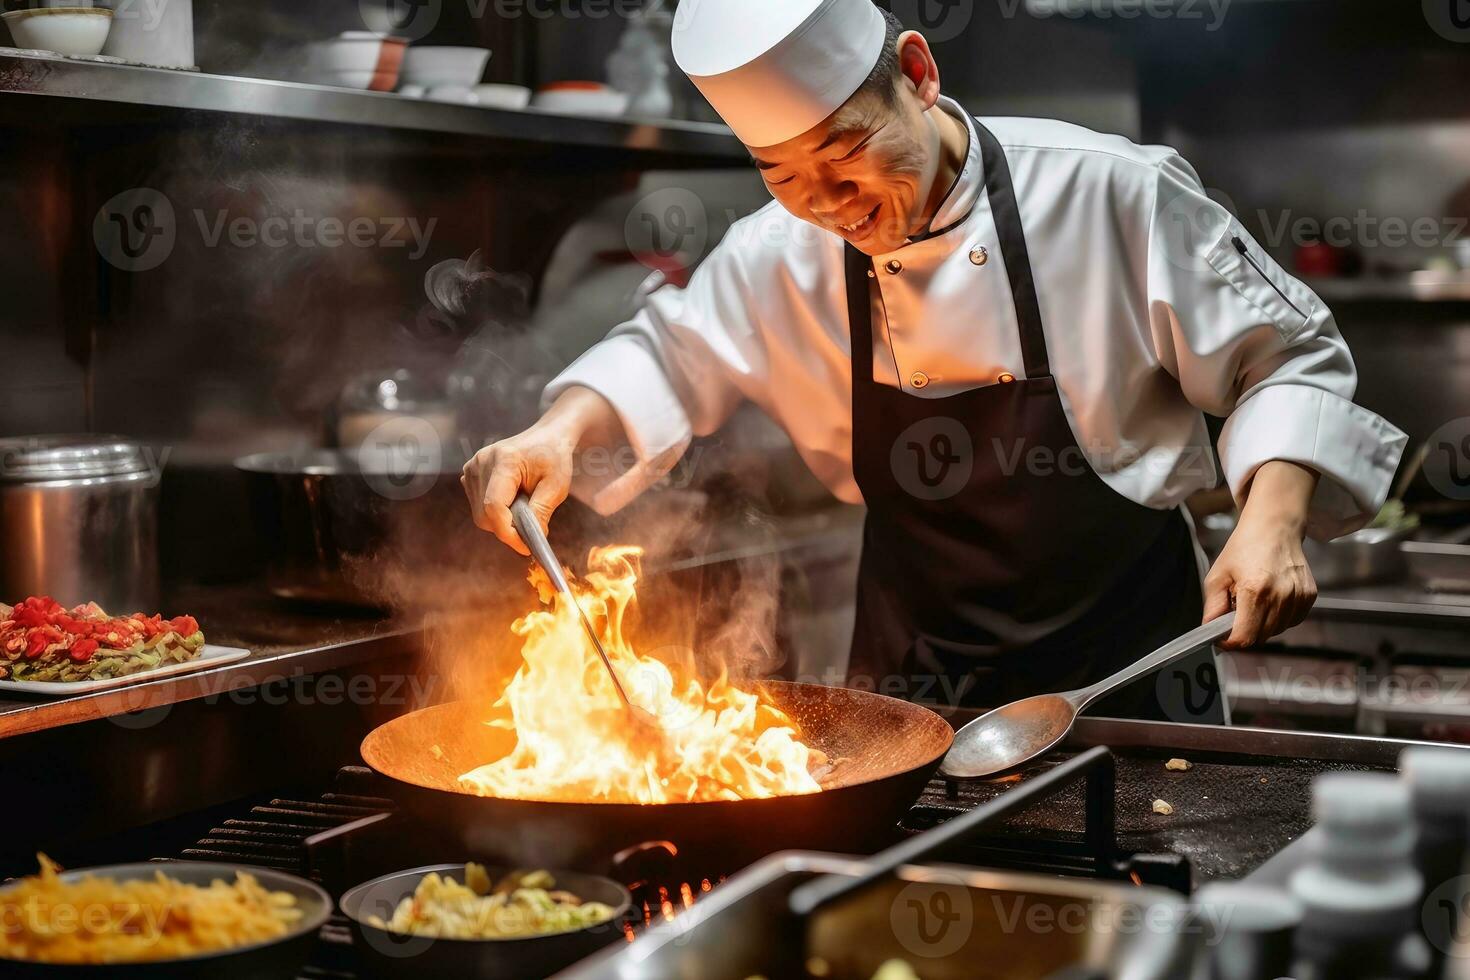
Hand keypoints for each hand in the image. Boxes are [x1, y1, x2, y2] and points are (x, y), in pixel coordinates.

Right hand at [460, 387, 621, 554]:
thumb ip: (542, 511)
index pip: (494, 506)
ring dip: (502, 520)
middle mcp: (481, 462)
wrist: (546, 437)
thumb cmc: (554, 458)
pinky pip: (478, 506)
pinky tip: (512, 499)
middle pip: (484, 514)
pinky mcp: (469, 474)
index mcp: (504, 461)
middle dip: (508, 528)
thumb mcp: (557, 486)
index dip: (508, 532)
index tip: (526, 548)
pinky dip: (496, 512)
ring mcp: (472, 467)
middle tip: (532, 527)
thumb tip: (532, 538)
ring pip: (480, 514)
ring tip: (524, 505)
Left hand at [1202, 460, 1319, 648]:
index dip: (1230, 642)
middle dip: (1244, 631)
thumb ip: (1212, 607)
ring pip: (1276, 631)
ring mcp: (1298, 597)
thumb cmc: (1244, 548)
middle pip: (1260, 637)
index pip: (1244, 637)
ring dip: (1262, 624)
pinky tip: (1270, 599)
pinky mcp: (1309, 596)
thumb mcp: (1218, 575)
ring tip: (1254, 600)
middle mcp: (1281, 596)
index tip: (1222, 638)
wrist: (1274, 527)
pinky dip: (1278, 618)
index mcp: (1255, 590)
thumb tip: (1210, 631)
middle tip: (1236, 613)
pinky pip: (1291, 621)